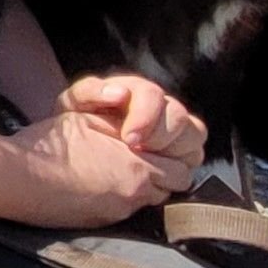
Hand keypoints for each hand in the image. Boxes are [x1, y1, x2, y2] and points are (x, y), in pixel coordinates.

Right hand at [7, 100, 190, 226]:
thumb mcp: (90, 118)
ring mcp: (119, 212)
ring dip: (144, 188)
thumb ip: (125, 124)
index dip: (171, 156)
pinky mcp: (102, 223)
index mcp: (137, 165)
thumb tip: (142, 131)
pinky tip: (101, 187)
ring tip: (120, 173)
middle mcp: (134, 193)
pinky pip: (126, 211)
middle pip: (172, 190)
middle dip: (164, 175)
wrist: (18, 177)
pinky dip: (122, 199)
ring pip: (151, 202)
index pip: (182, 169)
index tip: (157, 149)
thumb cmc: (50, 144)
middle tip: (144, 161)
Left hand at [58, 70, 204, 178]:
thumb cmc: (77, 123)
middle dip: (159, 136)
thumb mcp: (73, 103)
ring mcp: (174, 131)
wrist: (77, 150)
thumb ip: (89, 91)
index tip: (129, 139)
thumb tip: (119, 93)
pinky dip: (178, 168)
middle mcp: (161, 107)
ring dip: (174, 152)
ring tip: (148, 163)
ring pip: (194, 136)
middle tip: (137, 151)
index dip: (145, 116)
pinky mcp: (180, 154)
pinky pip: (192, 159)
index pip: (152, 95)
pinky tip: (157, 176)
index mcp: (137, 91)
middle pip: (178, 116)